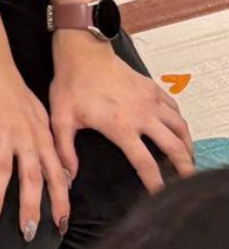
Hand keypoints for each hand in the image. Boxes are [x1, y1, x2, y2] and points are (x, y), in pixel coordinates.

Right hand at [0, 65, 69, 241]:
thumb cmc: (15, 91)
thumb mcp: (41, 116)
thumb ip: (50, 144)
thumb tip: (64, 173)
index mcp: (41, 138)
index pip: (56, 174)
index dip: (60, 201)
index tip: (61, 225)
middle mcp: (24, 138)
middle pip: (30, 177)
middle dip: (31, 206)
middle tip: (28, 232)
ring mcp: (1, 131)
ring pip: (1, 168)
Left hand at [50, 33, 193, 193]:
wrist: (82, 51)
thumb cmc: (71, 83)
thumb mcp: (61, 117)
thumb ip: (65, 149)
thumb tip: (68, 176)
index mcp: (121, 127)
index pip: (146, 164)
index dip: (157, 183)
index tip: (161, 196)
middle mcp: (142, 116)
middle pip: (174, 148)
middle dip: (185, 168)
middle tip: (187, 181)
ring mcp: (150, 100)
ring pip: (180, 128)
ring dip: (187, 145)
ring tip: (187, 159)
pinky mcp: (152, 87)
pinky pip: (175, 108)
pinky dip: (180, 122)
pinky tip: (178, 130)